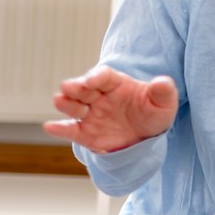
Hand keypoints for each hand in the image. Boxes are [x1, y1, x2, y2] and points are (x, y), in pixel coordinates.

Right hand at [43, 66, 177, 152]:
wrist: (145, 138)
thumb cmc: (153, 114)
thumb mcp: (164, 103)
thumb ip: (163, 92)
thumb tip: (163, 83)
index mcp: (115, 84)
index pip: (103, 76)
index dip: (96, 76)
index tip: (91, 81)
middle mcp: (98, 97)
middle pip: (83, 89)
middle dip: (75, 87)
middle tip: (68, 87)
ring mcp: (90, 114)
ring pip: (73, 106)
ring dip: (65, 103)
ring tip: (58, 100)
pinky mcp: (85, 133)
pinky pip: (71, 130)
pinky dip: (60, 129)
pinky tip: (50, 127)